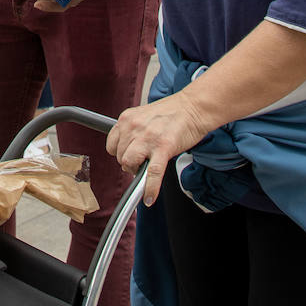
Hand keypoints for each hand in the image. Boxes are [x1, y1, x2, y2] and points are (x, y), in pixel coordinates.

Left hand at [106, 91, 210, 205]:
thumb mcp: (143, 116)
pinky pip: (152, 173)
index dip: (120, 154)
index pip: (111, 144)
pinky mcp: (163, 148)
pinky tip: (149, 198)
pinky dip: (150, 189)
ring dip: (137, 171)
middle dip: (130, 163)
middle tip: (143, 161)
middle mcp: (133, 127)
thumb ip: (132, 132)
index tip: (129, 156)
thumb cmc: (171, 113)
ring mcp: (147, 138)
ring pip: (129, 164)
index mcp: (127, 118)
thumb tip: (127, 153)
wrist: (193, 107)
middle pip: (120, 156)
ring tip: (147, 168)